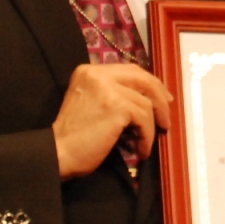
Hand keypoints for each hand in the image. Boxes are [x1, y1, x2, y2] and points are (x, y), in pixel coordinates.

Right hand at [52, 62, 170, 179]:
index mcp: (89, 71)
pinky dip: (146, 136)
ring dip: (151, 126)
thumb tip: (147, 99)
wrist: (58, 153)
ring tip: (146, 143)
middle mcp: (98, 74)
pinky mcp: (116, 106)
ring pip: (146, 103)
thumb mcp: (90, 103)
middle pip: (143, 79)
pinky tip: (141, 150)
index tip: (162, 98)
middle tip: (166, 118)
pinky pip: (144, 119)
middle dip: (160, 98)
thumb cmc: (73, 136)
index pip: (130, 70)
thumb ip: (111, 93)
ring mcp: (107, 88)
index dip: (150, 83)